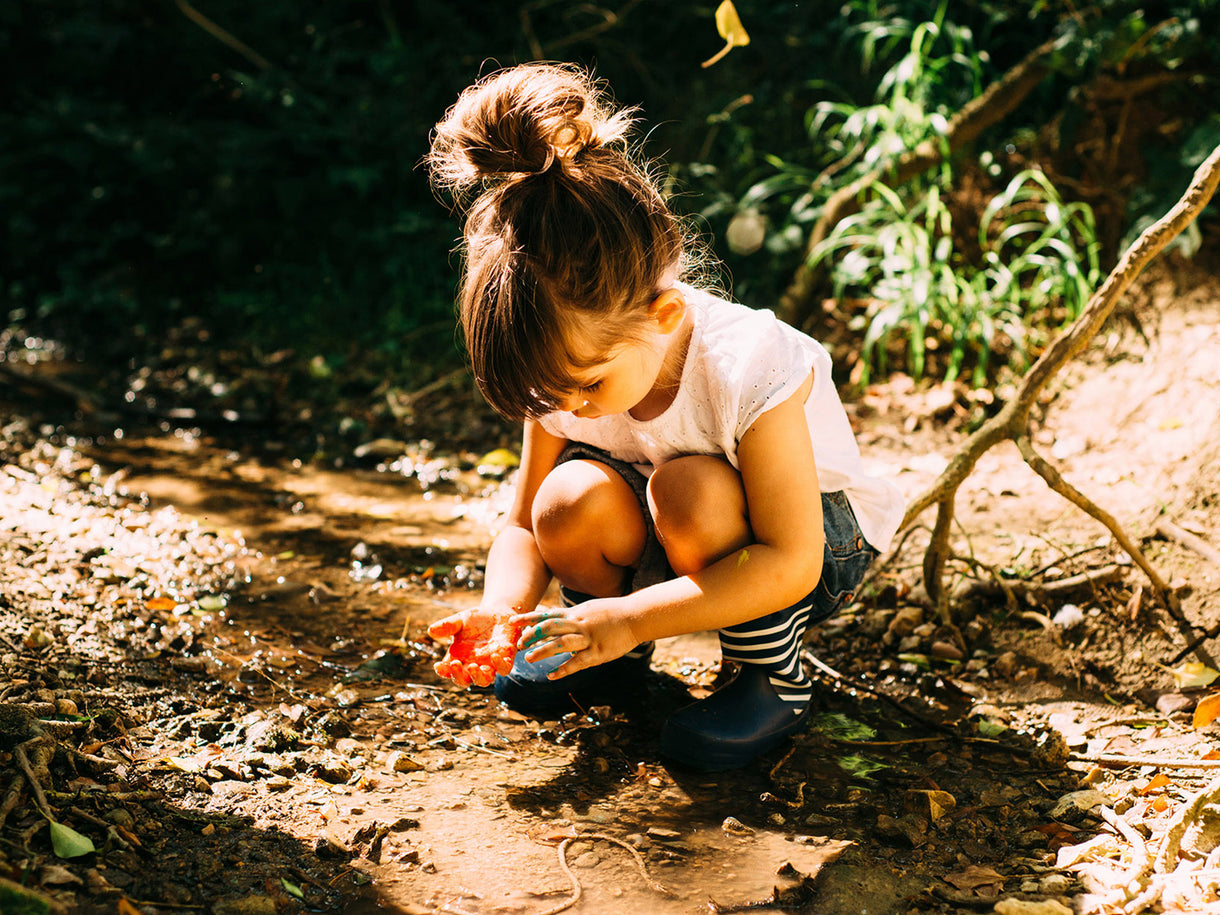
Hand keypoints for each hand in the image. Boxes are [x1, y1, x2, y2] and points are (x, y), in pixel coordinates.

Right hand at [428, 608, 523, 687]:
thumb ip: (448, 626)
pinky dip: (500, 665)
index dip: (443, 671)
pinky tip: (494, 655)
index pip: (448, 671)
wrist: (498, 613)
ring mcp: (490, 664)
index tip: (438, 665)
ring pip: (484, 680)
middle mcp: (473, 664)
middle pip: (464, 680)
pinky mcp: (506, 658)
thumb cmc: (476, 619)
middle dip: (459, 676)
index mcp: (459, 658)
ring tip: (473, 666)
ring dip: (478, 677)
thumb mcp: (460, 620)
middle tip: (455, 664)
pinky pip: (504, 669)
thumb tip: (430, 630)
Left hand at [513, 597, 639, 679]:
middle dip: (532, 636)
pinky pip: (578, 662)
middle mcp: (579, 624)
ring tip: (529, 658)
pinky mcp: (598, 653)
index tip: (512, 622)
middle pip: (550, 628)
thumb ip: (567, 615)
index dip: (528, 618)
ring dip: (543, 651)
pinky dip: (563, 669)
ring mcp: (589, 638)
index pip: (547, 614)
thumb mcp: (586, 609)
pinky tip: (551, 676)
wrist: (635, 617)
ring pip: (561, 643)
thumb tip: (547, 615)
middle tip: (518, 645)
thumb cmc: (610, 613)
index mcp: (575, 613)